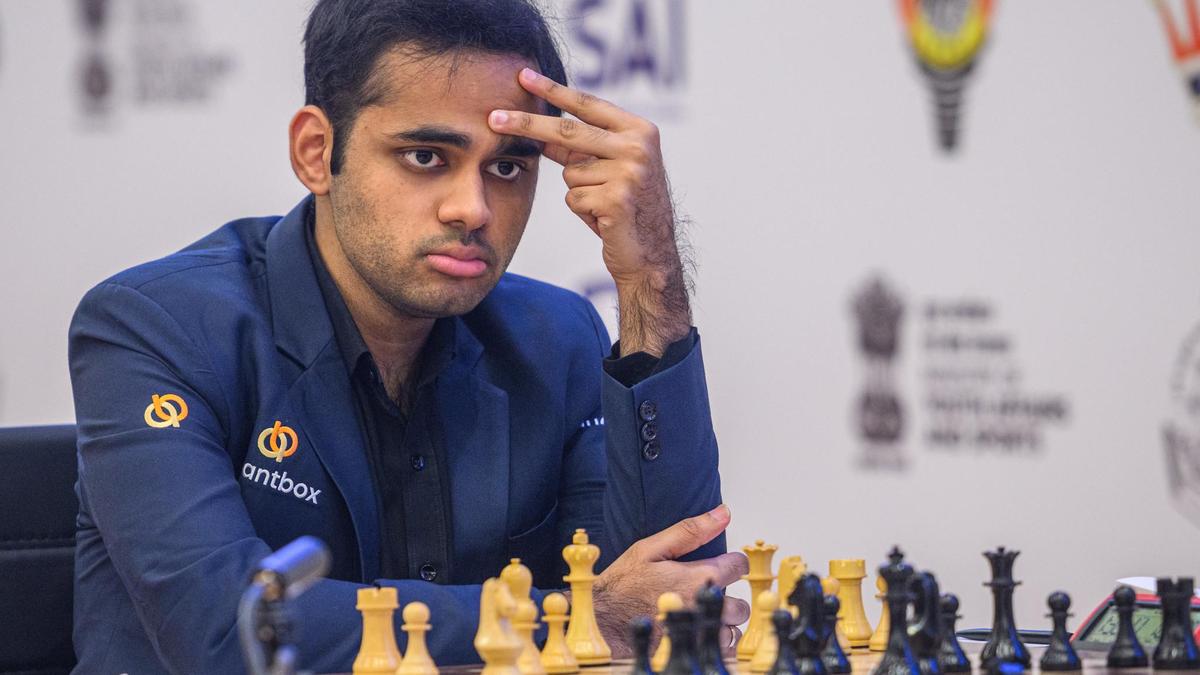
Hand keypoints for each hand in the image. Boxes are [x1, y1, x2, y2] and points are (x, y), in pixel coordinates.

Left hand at [489, 68, 690, 357]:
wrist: (653, 255)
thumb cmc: (628, 208)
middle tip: (493, 118)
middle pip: (568, 131)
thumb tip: (538, 128)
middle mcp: (638, 146)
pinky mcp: (617, 199)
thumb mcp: (610, 168)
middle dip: (527, 124)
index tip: (523, 75)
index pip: (587, 105)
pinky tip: (604, 219)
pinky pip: (574, 198)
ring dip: (578, 192)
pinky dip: (582, 211)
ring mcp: (629, 172)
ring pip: (570, 172)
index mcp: (639, 130)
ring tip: (603, 206)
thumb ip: (582, 147)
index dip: (553, 90)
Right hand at [589, 504, 750, 657]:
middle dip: (728, 598)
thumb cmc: (622, 585)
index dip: (731, 563)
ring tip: (697, 614)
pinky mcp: (692, 650)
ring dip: (720, 622)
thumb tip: (723, 513)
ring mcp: (699, 632)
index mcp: (699, 577)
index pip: (740, 566)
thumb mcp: (650, 548)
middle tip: (704, 595)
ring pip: (731, 629)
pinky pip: (720, 650)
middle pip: (741, 604)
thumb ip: (691, 530)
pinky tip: (695, 632)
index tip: (718, 566)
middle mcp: (704, 606)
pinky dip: (713, 641)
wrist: (603, 622)